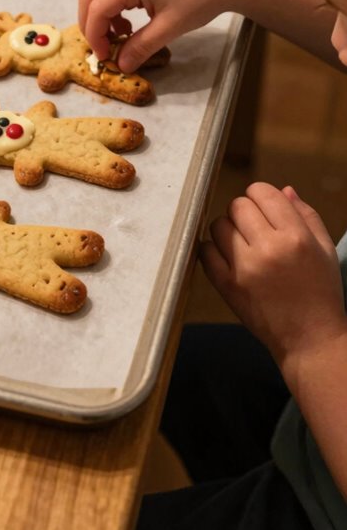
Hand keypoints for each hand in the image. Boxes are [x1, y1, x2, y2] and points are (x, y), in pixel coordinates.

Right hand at [78, 0, 238, 71]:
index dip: (95, 36)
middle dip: (90, 24)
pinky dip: (111, 6)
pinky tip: (130, 21)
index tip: (106, 56)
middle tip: (104, 47)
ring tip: (121, 35)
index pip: (97, 8)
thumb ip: (141, 47)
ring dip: (100, 15)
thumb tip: (122, 65)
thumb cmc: (200, 0)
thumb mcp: (169, 28)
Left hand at [200, 182, 346, 374]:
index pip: (262, 192)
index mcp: (295, 237)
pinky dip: (212, 249)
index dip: (262, 197)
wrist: (310, 339)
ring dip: (228, 229)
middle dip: (245, 212)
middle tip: (254, 229)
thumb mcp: (325, 249)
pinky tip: (226, 256)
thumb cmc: (322, 292)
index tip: (265, 210)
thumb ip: (306, 215)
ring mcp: (244, 268)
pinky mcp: (227, 286)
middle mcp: (268, 249)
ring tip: (241, 243)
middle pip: (237, 205)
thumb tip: (283, 190)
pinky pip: (204, 251)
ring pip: (218, 225)